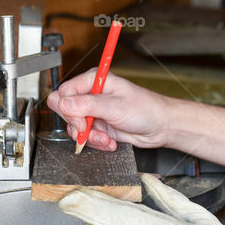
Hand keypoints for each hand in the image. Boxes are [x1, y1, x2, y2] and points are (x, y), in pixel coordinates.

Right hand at [46, 70, 170, 149]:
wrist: (160, 127)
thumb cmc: (145, 109)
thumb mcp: (115, 106)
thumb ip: (87, 105)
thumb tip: (63, 103)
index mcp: (92, 81)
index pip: (63, 94)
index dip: (68, 110)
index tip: (82, 122)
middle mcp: (90, 94)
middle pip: (65, 112)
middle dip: (79, 127)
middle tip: (93, 131)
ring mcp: (94, 111)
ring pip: (75, 128)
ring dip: (90, 138)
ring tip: (106, 138)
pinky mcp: (98, 126)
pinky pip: (86, 138)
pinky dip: (97, 143)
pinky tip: (110, 142)